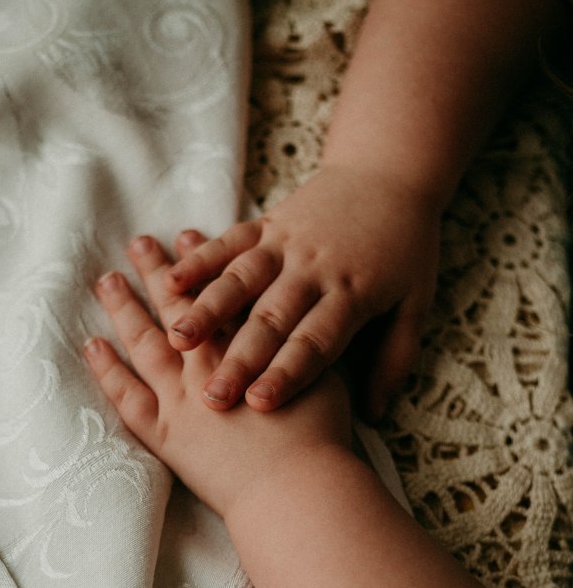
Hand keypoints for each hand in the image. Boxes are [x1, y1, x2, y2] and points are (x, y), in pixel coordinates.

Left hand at [84, 236, 351, 519]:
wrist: (297, 490)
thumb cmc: (322, 438)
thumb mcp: (330, 379)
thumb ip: (312, 349)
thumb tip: (309, 326)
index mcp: (252, 343)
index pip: (221, 291)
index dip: (203, 262)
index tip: (186, 236)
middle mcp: (211, 360)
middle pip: (180, 306)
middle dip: (158, 272)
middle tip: (139, 243)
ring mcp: (182, 396)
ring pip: (146, 342)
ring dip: (125, 307)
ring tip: (107, 280)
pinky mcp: (166, 434)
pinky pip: (127, 396)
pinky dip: (108, 370)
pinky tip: (92, 345)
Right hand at [164, 165, 441, 419]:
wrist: (392, 172)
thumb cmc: (406, 249)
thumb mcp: (416, 304)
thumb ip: (394, 359)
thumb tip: (374, 415)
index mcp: (352, 295)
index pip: (315, 342)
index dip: (287, 373)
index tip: (260, 405)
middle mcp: (314, 270)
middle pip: (272, 319)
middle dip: (240, 360)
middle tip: (212, 396)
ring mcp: (287, 244)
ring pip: (242, 280)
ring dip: (208, 311)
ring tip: (177, 340)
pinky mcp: (267, 224)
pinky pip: (230, 242)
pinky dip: (200, 259)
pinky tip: (172, 282)